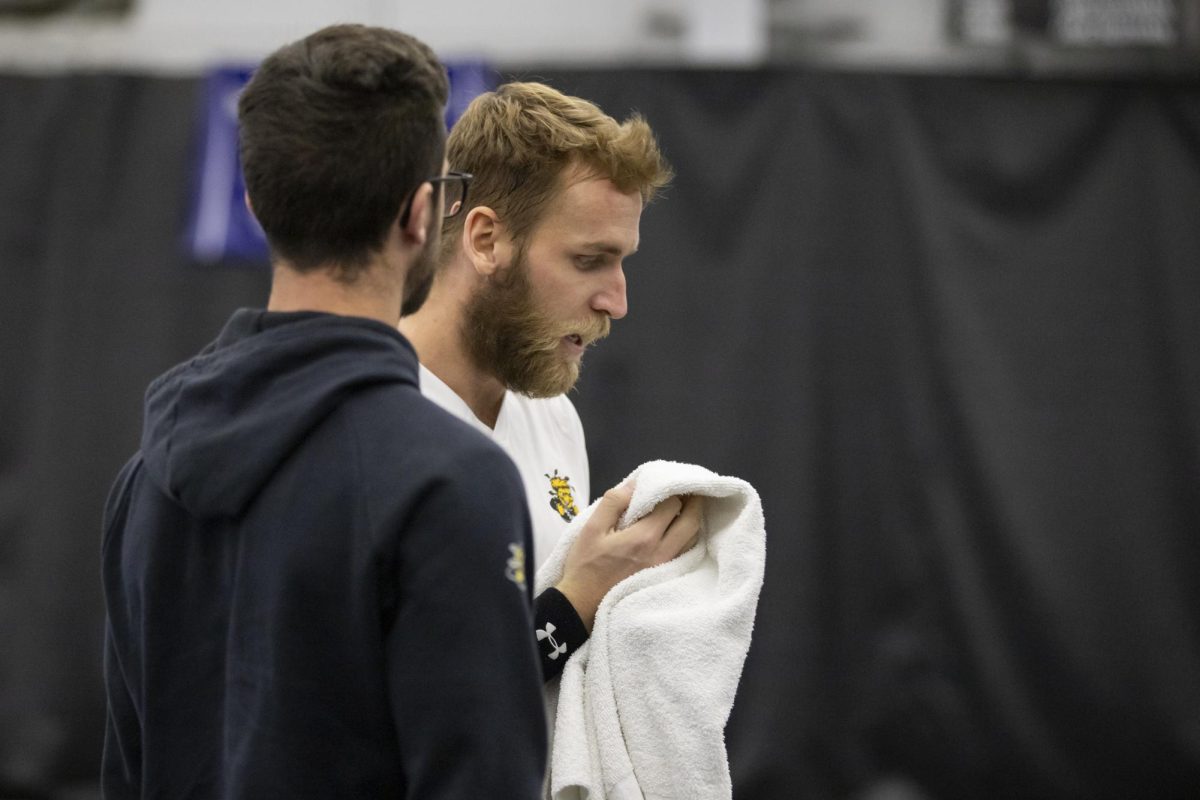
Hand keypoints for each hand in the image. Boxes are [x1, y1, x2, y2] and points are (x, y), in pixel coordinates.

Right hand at [555, 484, 702, 631]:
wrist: (583, 603)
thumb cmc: (586, 564)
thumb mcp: (592, 528)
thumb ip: (614, 502)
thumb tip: (635, 484)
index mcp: (644, 537)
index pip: (673, 505)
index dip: (672, 490)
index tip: (667, 484)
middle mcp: (662, 551)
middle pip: (692, 521)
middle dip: (693, 502)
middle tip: (688, 491)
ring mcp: (666, 566)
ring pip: (693, 538)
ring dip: (693, 520)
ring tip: (685, 508)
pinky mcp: (665, 577)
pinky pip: (687, 553)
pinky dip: (688, 538)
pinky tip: (679, 531)